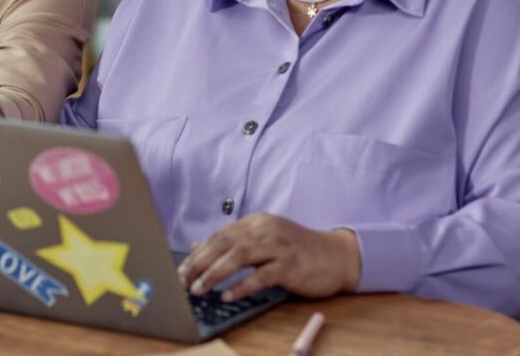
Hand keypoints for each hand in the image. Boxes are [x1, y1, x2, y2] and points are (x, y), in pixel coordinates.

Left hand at [177, 213, 360, 301]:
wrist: (337, 255)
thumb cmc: (298, 251)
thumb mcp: (264, 241)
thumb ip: (234, 243)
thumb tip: (198, 247)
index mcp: (257, 222)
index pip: (220, 235)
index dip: (199, 253)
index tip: (182, 270)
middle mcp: (265, 229)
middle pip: (225, 243)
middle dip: (200, 263)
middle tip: (184, 281)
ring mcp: (279, 246)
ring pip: (239, 256)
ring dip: (215, 273)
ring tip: (199, 289)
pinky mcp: (290, 265)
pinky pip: (261, 275)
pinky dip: (241, 286)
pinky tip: (227, 295)